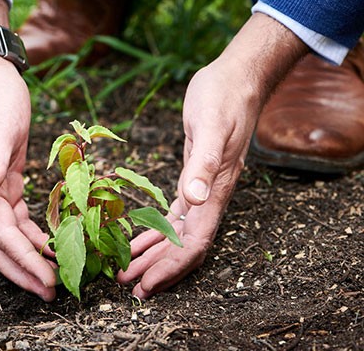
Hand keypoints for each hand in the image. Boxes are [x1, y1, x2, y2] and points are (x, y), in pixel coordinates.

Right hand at [0, 0, 56, 300]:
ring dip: (27, 258)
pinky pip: (17, 219)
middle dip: (22, 271)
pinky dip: (31, 236)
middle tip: (50, 292)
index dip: (23, 261)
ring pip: (8, 236)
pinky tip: (47, 245)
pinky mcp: (7, 182)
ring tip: (51, 276)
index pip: (1, 235)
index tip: (46, 281)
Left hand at [117, 13, 307, 297]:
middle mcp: (209, 196)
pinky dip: (156, 229)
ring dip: (154, 254)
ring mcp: (202, 187)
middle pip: (183, 245)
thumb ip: (203, 165)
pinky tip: (140, 238)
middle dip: (157, 268)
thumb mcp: (211, 128)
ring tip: (129, 269)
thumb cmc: (223, 99)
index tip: (147, 285)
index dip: (171, 267)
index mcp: (214, 191)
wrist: (236, 78)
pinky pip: (174, 214)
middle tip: (127, 285)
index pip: (194, 242)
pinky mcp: (193, 175)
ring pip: (178, 233)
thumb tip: (194, 199)